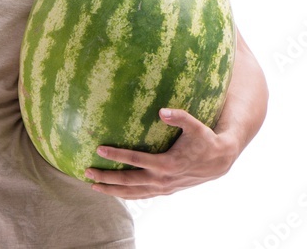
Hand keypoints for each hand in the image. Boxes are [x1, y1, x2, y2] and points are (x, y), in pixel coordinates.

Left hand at [84, 108, 241, 199]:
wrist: (219, 162)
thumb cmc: (205, 139)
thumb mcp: (195, 126)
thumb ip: (179, 117)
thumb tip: (162, 110)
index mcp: (167, 163)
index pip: (135, 160)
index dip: (116, 155)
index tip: (99, 150)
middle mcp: (162, 179)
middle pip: (128, 181)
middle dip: (107, 177)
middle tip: (87, 171)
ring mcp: (163, 188)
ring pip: (133, 193)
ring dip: (112, 191)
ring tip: (93, 186)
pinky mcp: (165, 191)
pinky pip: (141, 196)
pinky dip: (126, 195)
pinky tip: (114, 192)